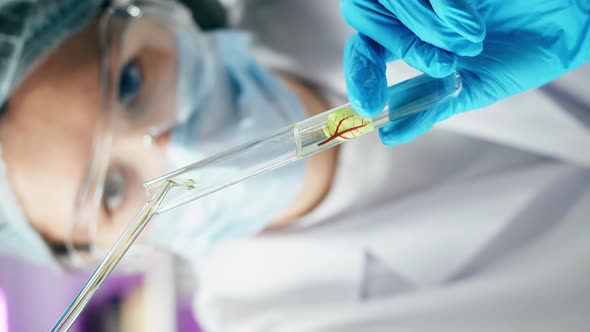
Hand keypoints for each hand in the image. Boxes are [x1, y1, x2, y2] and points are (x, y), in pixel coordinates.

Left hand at [341, 0, 589, 145]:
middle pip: (367, 19)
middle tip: (415, 72)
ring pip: (397, 4)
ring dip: (427, 33)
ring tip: (468, 47)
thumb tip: (389, 134)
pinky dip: (448, 11)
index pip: (367, 50)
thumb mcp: (470, 90)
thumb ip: (428, 108)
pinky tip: (473, 26)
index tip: (368, 106)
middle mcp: (416, 14)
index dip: (361, 74)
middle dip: (380, 52)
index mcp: (414, 41)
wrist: (566, 28)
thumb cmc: (519, 54)